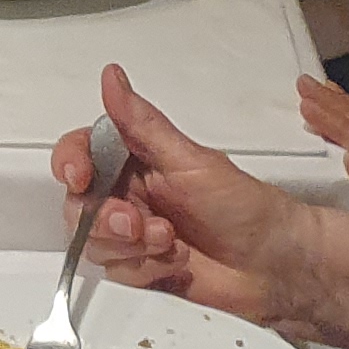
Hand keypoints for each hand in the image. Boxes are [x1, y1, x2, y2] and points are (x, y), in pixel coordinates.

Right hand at [52, 68, 329, 333]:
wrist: (276, 266)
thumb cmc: (246, 207)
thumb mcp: (191, 161)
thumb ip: (142, 124)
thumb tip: (113, 78)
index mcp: (138, 157)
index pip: (83, 150)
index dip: (71, 163)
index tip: (79, 177)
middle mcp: (130, 192)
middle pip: (79, 203)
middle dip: (105, 218)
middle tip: (139, 225)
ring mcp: (134, 232)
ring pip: (94, 240)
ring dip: (130, 246)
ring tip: (170, 243)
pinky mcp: (142, 266)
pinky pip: (116, 270)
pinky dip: (144, 268)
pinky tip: (176, 262)